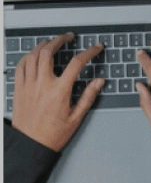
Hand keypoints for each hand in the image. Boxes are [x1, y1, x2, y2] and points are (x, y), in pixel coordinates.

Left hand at [11, 33, 104, 151]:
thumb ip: (88, 96)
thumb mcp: (76, 117)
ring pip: (32, 56)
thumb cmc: (52, 134)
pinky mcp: (18, 89)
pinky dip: (27, 57)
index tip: (96, 48)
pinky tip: (34, 55)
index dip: (89, 52)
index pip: (77, 63)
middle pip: (48, 52)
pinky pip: (20, 67)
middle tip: (68, 37)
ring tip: (51, 43)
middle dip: (60, 40)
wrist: (29, 145)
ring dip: (43, 46)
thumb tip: (99, 81)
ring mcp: (28, 86)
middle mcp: (42, 85)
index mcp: (59, 91)